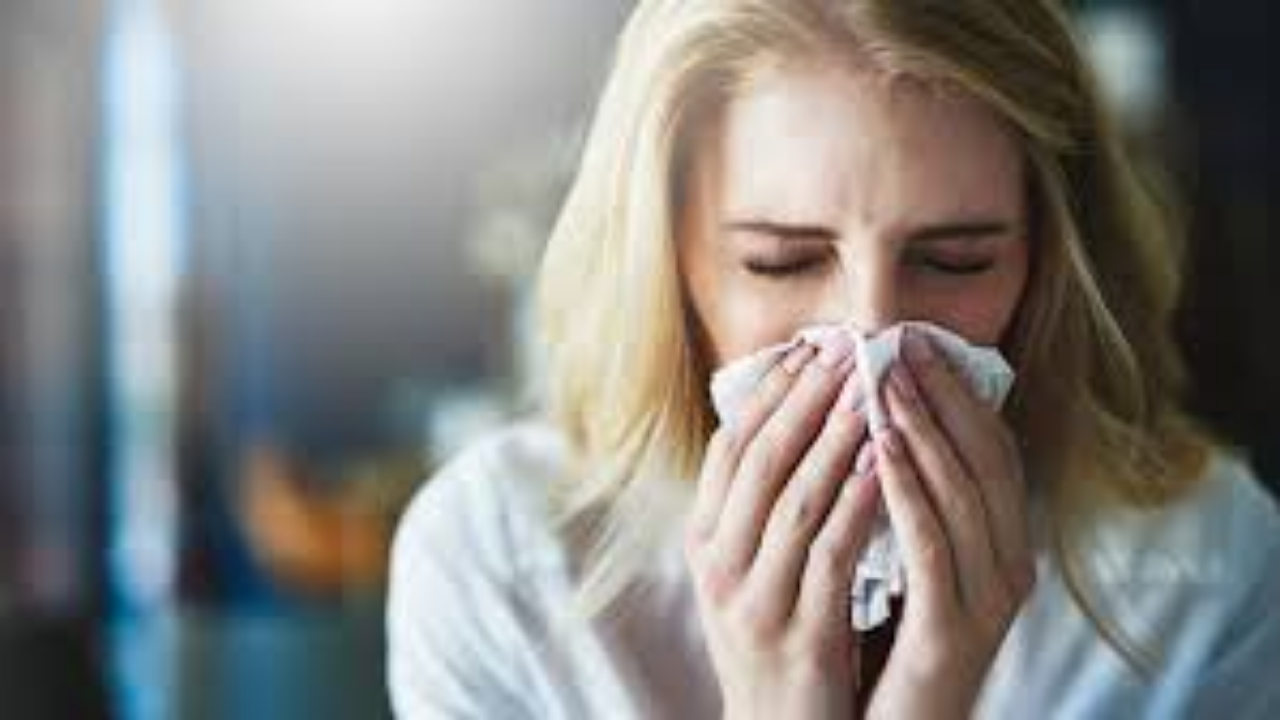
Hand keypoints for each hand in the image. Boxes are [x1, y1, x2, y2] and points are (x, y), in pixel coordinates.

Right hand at [685, 335, 880, 719]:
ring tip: (868, 392)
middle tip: (843, 352)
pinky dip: (855, 504)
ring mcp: (755, 602)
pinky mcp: (800, 635)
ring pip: (795, 501)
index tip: (807, 350)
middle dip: (804, 401)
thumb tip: (789, 420)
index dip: (768, 396)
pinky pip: (831, 555)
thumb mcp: (747, 569)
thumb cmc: (774, 635)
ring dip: (834, 440)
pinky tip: (881, 466)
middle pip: (761, 463)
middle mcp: (718, 567)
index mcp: (703, 543)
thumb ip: (757, 506)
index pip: (730, 450)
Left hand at [863, 329, 1035, 718]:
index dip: (957, 392)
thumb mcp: (907, 565)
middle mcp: (1008, 566)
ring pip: (962, 496)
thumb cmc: (892, 643)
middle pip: (985, 461)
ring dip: (923, 431)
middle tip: (900, 344)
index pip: (991, 450)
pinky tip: (876, 451)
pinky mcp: (953, 633)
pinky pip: (932, 548)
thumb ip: (908, 502)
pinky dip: (906, 493)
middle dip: (942, 397)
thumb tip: (876, 421)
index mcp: (1001, 544)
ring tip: (885, 381)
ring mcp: (986, 601)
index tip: (915, 341)